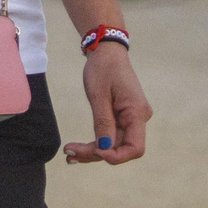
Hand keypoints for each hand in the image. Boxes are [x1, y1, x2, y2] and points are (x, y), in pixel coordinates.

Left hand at [63, 44, 148, 164]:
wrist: (107, 51)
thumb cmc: (103, 68)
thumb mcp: (99, 95)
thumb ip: (103, 123)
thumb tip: (104, 149)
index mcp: (137, 113)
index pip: (135, 148)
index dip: (116, 156)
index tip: (94, 150)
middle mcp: (138, 118)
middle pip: (121, 147)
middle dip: (95, 153)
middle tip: (68, 153)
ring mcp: (132, 118)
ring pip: (114, 143)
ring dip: (93, 151)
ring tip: (69, 153)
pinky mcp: (124, 117)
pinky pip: (112, 135)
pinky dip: (96, 142)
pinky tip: (78, 149)